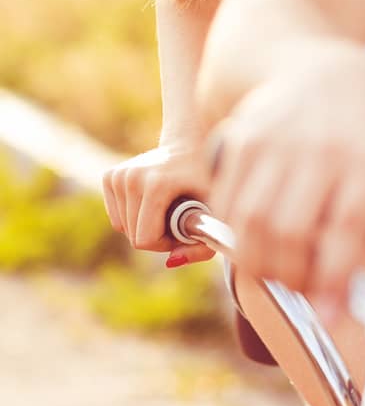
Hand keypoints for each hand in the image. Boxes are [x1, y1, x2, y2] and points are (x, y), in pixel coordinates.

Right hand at [102, 138, 214, 265]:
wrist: (191, 143)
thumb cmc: (207, 179)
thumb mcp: (214, 212)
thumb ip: (202, 245)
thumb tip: (170, 262)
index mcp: (156, 184)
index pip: (145, 239)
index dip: (165, 244)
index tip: (182, 231)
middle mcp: (132, 177)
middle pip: (133, 236)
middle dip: (156, 236)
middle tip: (177, 219)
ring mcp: (118, 175)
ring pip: (122, 228)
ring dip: (144, 226)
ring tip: (167, 208)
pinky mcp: (110, 175)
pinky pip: (116, 216)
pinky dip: (132, 217)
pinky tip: (152, 202)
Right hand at [207, 40, 364, 318]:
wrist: (324, 70)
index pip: (345, 229)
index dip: (335, 279)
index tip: (335, 317)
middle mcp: (321, 149)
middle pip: (290, 233)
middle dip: (294, 279)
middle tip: (308, 295)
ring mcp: (277, 142)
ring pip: (252, 224)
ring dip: (262, 265)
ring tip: (284, 276)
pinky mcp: (243, 140)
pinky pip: (228, 204)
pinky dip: (235, 236)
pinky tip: (256, 246)